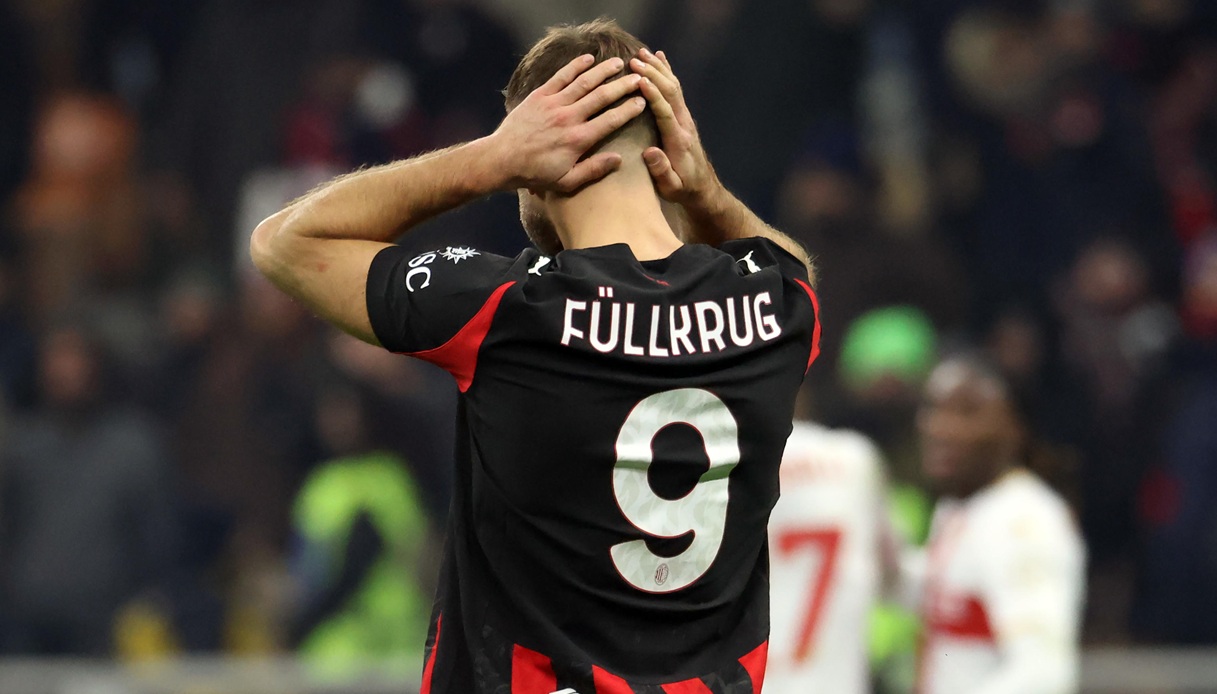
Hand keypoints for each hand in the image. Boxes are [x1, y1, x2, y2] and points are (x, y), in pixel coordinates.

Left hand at [490, 55, 644, 192]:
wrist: (502, 160)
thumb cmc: (535, 173)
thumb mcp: (566, 181)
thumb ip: (594, 170)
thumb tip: (619, 159)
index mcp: (578, 140)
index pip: (611, 120)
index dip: (629, 110)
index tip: (642, 102)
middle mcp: (569, 118)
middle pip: (602, 97)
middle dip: (623, 86)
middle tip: (638, 79)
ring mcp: (554, 104)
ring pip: (584, 82)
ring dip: (604, 71)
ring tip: (620, 63)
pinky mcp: (539, 96)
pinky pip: (561, 76)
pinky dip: (576, 66)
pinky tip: (589, 58)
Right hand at [630, 49, 720, 204]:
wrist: (702, 187)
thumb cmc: (683, 189)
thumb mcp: (671, 187)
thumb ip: (662, 171)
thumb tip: (650, 153)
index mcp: (678, 140)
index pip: (665, 112)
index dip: (654, 95)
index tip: (640, 80)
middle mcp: (683, 124)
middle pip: (670, 93)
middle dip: (654, 74)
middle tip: (634, 61)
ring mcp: (685, 118)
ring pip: (673, 87)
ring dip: (659, 69)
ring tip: (641, 53)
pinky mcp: (683, 116)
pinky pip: (675, 90)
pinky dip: (667, 72)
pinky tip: (659, 58)